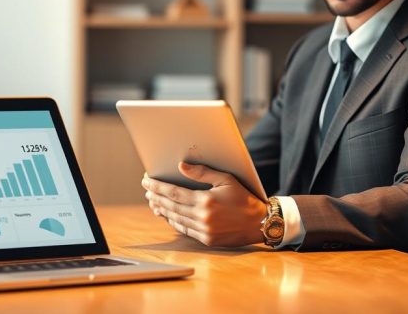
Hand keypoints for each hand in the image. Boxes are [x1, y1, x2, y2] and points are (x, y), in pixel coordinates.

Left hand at [142, 162, 267, 246]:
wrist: (261, 223)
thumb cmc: (244, 197)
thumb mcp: (226, 179)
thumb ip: (202, 172)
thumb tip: (180, 166)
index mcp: (205, 200)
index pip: (173, 193)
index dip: (157, 186)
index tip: (146, 180)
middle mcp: (202, 217)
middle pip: (171, 206)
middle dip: (156, 196)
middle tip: (146, 189)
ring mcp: (204, 230)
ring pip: (175, 219)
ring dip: (162, 210)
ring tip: (153, 202)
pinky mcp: (207, 240)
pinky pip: (185, 230)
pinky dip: (174, 221)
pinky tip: (168, 215)